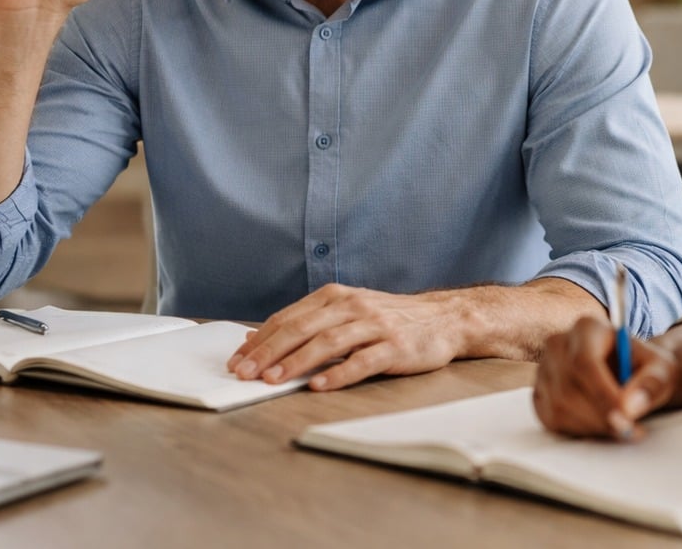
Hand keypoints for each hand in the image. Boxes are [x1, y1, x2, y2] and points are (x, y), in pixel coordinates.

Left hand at [226, 284, 471, 390]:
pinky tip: (319, 385)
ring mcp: (375, 326)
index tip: (237, 361)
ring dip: (297, 362)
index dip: (260, 340)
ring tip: (273, 380)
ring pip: (328, 343)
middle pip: (302, 328)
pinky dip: (338, 374)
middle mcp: (353, 306)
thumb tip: (259, 338)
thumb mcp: (347, 311)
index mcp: (336, 296)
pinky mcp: (395, 347)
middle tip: (244, 373)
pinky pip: (362, 361)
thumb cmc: (390, 318)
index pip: (289, 318)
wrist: (444, 319)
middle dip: (269, 352)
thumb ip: (308, 322)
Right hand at [533, 315, 679, 439]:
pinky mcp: (539, 393)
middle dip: (601, 417)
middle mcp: (558, 344)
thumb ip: (652, 383)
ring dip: (592, 427)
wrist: (629, 372)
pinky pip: (551, 419)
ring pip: (559, 407)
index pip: (585, 362)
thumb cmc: (644, 368)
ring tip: (620, 427)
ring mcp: (544, 369)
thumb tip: (630, 407)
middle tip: (630, 431)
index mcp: (587, 328)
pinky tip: (600, 425)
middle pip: (569, 388)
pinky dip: (578, 431)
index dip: (602, 394)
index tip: (625, 419)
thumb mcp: (662, 369)